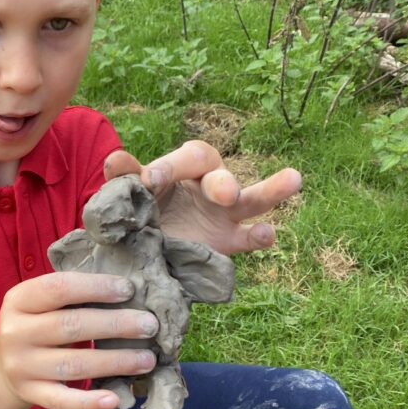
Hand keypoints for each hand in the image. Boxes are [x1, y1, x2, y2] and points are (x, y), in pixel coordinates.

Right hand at [0, 271, 157, 408]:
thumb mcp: (42, 303)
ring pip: (74, 365)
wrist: (3, 365)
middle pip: (71, 326)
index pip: (59, 288)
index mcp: (18, 300)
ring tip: (147, 359)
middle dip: (116, 324)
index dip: (96, 287)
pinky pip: (62, 401)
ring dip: (115, 362)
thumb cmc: (38, 324)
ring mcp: (21, 366)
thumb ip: (73, 293)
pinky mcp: (31, 394)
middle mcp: (15, 333)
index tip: (129, 289)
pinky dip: (89, 403)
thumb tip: (128, 290)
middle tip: (150, 326)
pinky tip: (115, 400)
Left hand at [104, 141, 301, 254]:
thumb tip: (114, 161)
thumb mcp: (130, 195)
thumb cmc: (141, 210)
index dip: (170, 167)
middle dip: (222, 182)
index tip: (151, 181)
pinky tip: (268, 234)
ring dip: (271, 189)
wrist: (141, 250)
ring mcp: (224, 214)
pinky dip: (261, 235)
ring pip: (253, 198)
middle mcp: (208, 185)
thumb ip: (125, 179)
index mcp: (183, 167)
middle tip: (223, 194)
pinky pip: (249, 237)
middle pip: (221, 174)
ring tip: (293, 178)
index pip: (186, 158)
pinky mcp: (229, 241)